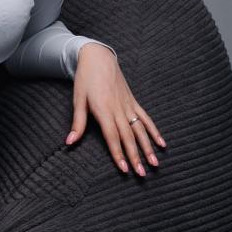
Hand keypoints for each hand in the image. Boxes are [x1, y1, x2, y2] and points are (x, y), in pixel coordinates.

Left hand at [65, 43, 167, 176]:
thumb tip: (69, 142)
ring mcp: (128, 105)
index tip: (124, 169)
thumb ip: (77, 122)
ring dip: (148, 148)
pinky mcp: (133, 102)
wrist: (98, 58)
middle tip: (142, 174)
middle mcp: (119, 109)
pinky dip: (154, 131)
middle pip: (129, 137)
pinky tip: (162, 143)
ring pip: (140, 130)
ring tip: (155, 164)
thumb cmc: (85, 79)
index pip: (112, 137)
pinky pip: (146, 118)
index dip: (118, 153)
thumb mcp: (77, 100)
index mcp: (104, 110)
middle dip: (136, 156)